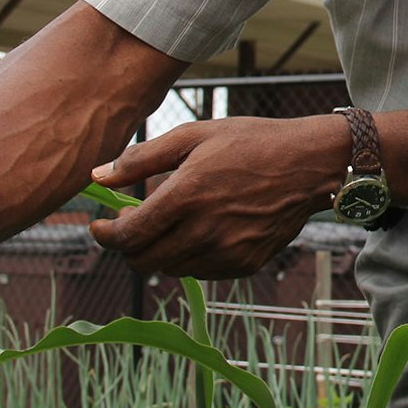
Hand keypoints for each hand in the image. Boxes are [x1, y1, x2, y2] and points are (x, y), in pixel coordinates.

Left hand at [87, 115, 347, 278]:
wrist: (310, 164)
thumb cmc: (251, 142)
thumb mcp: (193, 136)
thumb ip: (141, 158)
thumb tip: (97, 175)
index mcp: (186, 194)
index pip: (128, 236)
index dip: (106, 235)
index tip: (101, 225)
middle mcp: (204, 230)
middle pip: (143, 261)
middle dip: (129, 247)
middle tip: (132, 224)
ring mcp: (226, 251)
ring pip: (170, 269)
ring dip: (159, 251)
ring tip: (169, 223)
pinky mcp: (244, 263)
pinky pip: (201, 271)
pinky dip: (189, 256)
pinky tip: (198, 230)